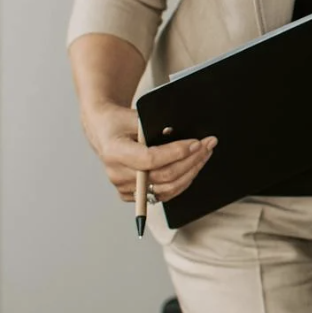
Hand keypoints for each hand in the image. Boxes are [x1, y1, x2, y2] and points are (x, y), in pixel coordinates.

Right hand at [81, 101, 215, 203]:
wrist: (104, 133)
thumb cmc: (119, 122)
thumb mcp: (134, 116)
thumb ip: (155, 127)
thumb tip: (184, 139)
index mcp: (114, 153)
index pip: (151, 159)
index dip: (176, 153)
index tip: (196, 143)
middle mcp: (117, 174)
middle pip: (163, 176)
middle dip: (191, 160)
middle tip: (208, 145)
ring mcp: (124, 188)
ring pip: (167, 189)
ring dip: (191, 172)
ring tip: (204, 155)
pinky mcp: (132, 195)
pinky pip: (163, 195)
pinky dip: (181, 182)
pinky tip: (192, 168)